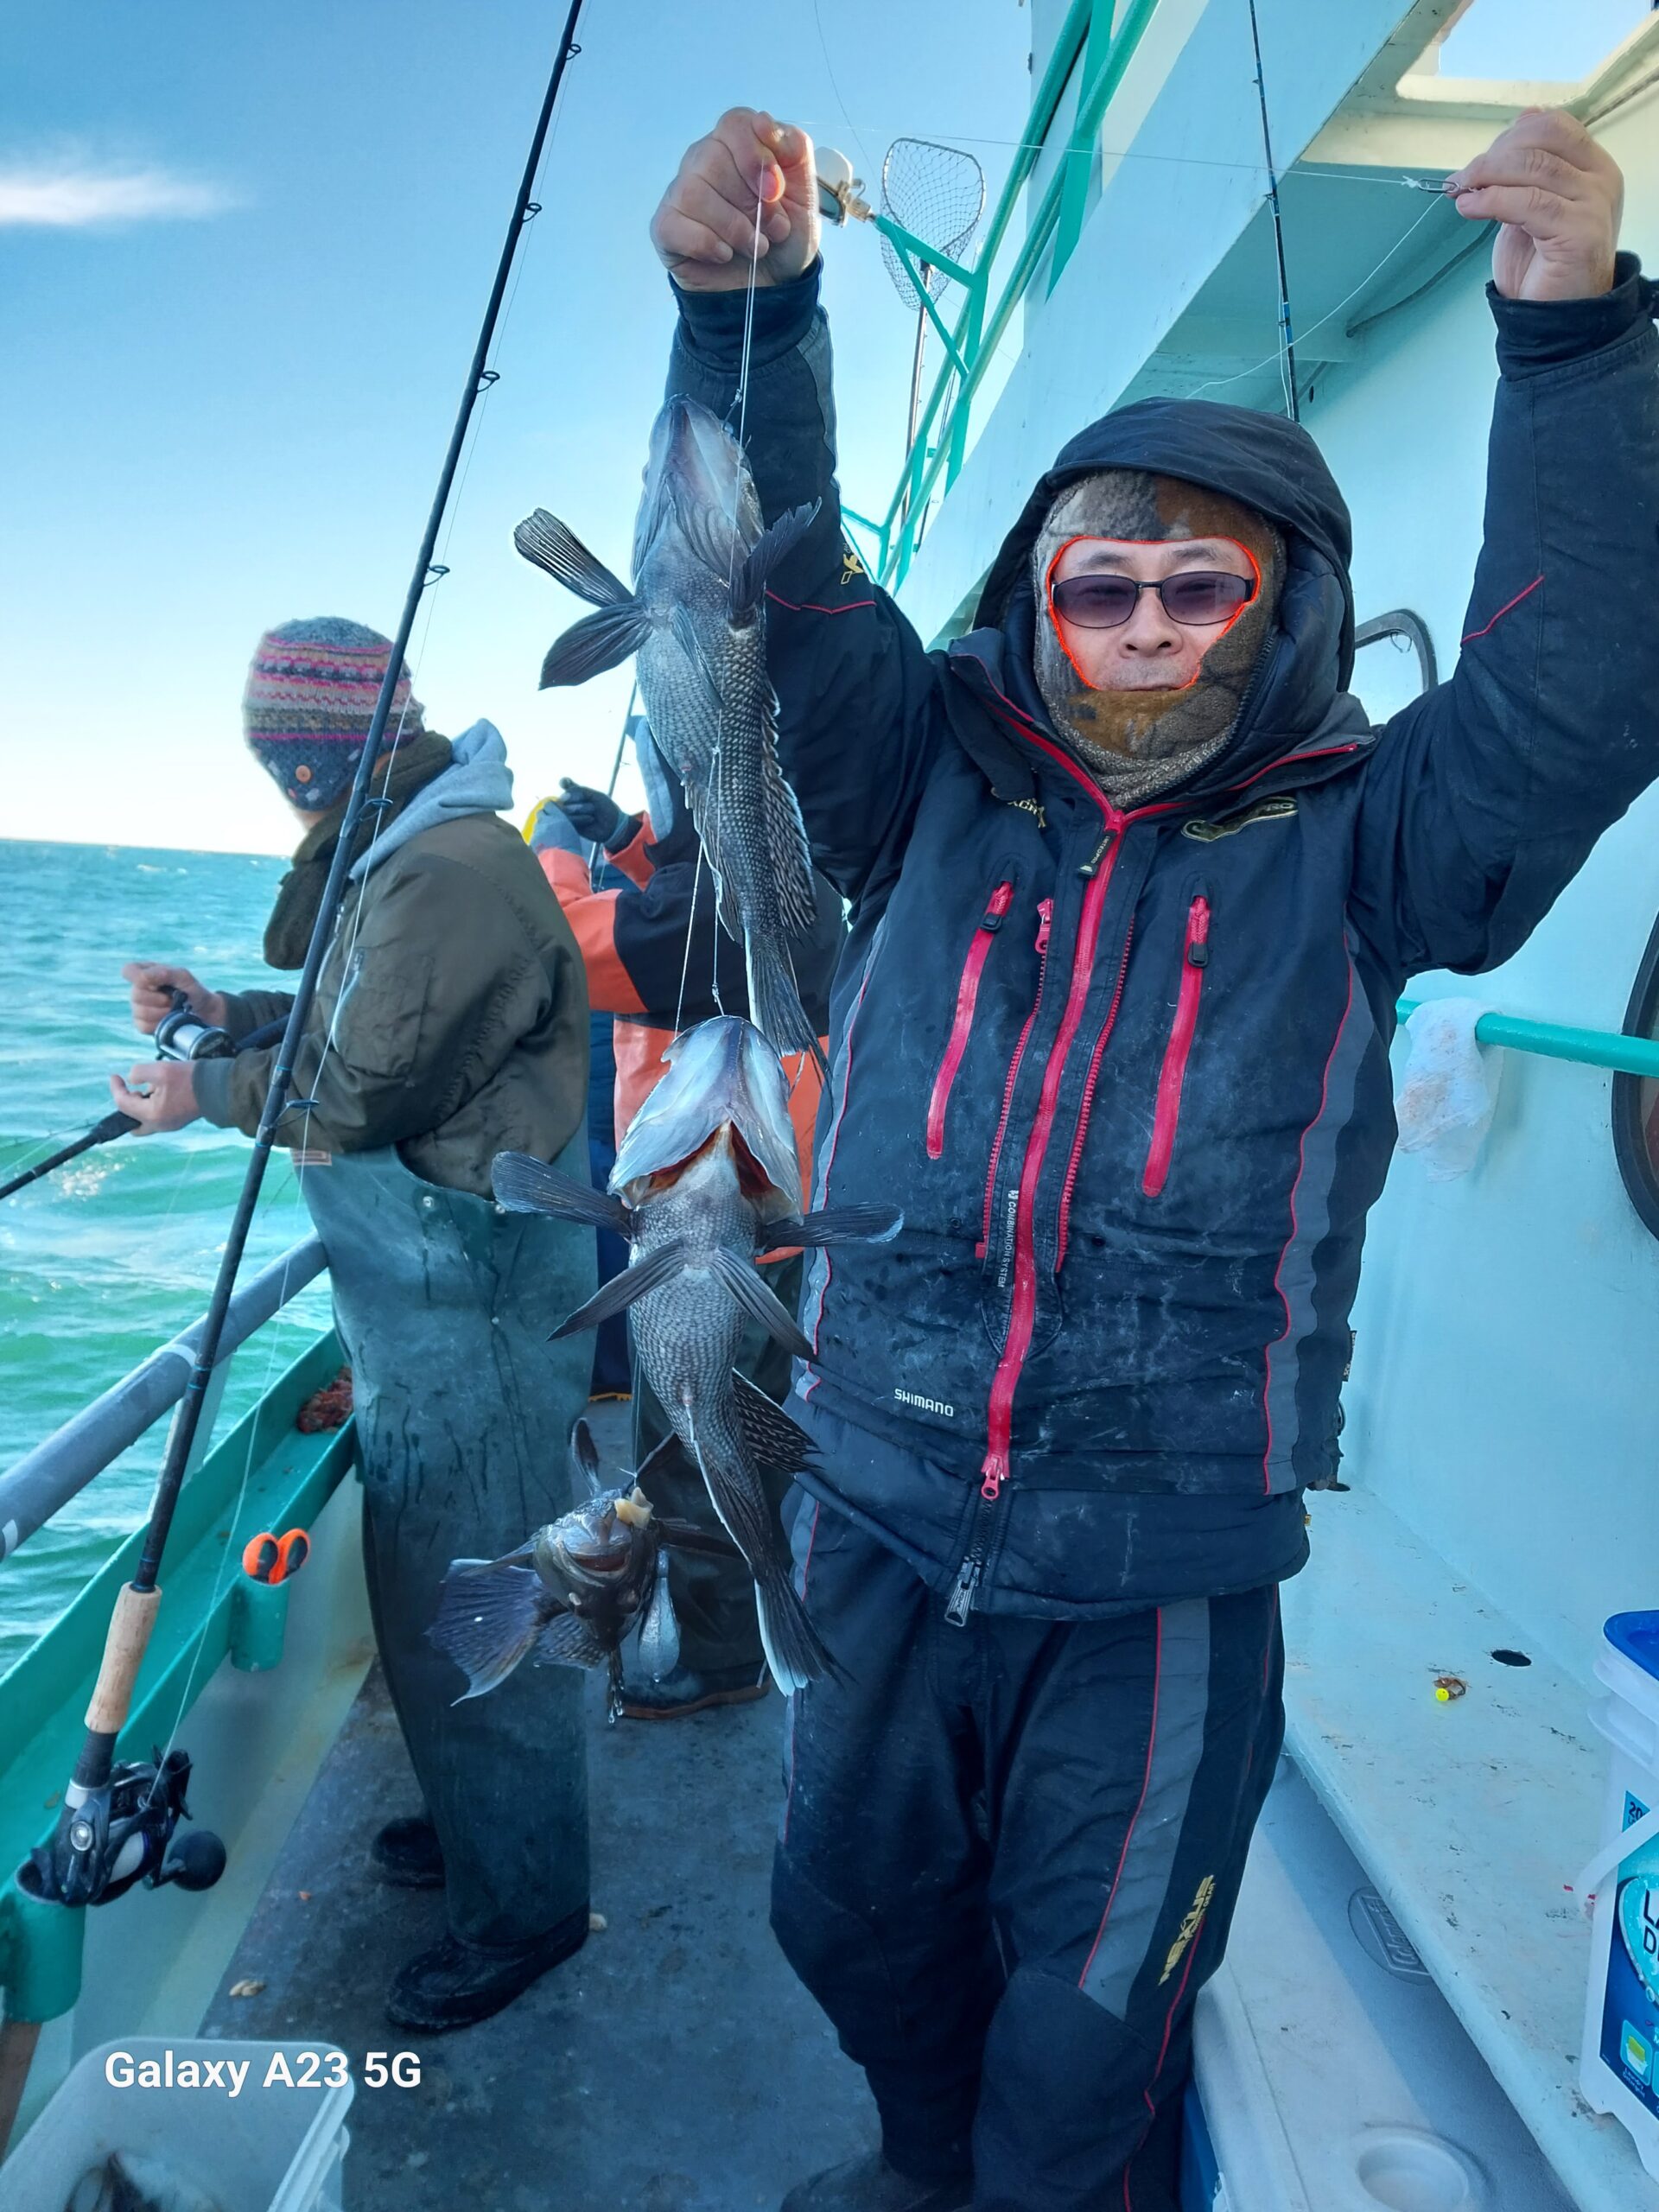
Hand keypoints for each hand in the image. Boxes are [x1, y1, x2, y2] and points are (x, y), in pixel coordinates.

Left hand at [110, 1061, 199, 1134]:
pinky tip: (162, 1091)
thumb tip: (132, 1080)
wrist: (219, 1087)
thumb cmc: (190, 1078)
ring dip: (141, 1104)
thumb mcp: (160, 1069)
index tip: (115, 1076)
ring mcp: (170, 1125)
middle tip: (133, 1091)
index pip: (122, 1104)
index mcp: (152, 1114)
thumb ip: (139, 1073)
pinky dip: (153, 1106)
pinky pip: (158, 1117)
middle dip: (127, 1106)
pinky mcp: (178, 1121)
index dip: (115, 1088)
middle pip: (132, 1124)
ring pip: (145, 1120)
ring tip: (151, 1086)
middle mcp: (159, 1125)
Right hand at [123, 961, 226, 1035]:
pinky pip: (143, 1026)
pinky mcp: (142, 1024)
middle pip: (136, 995)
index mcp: (146, 973)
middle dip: (159, 999)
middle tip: (173, 999)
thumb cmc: (193, 991)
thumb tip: (145, 976)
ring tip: (174, 1009)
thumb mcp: (184, 977)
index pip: (128, 971)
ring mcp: (138, 1008)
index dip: (139, 978)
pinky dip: (160, 1024)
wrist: (205, 1014)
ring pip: (140, 1012)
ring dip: (162, 1013)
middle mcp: (139, 990)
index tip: (157, 984)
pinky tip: (169, 1020)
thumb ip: (166, 973)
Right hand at [556, 779, 631, 847]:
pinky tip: (590, 820)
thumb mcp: (594, 795)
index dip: (564, 782)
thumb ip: (578, 791)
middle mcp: (571, 802)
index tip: (566, 783)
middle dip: (579, 800)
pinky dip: (579, 818)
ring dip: (581, 810)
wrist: (613, 826)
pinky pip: (568, 819)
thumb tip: (562, 799)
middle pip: (565, 797)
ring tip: (592, 815)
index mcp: (577, 792)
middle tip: (593, 806)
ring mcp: (569, 813)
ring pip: (565, 808)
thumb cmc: (605, 808)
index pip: (565, 783)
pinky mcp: (570, 825)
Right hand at [650, 108, 818, 292]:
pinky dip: (708, 244)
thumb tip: (765, 123)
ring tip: (756, 247)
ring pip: (694, 191)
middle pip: (713, 156)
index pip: (735, 123)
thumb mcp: (806, 192)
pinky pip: (677, 224)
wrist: (773, 289)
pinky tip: (725, 255)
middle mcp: (703, 161)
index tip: (775, 190)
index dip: (756, 155)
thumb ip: (795, 149)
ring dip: (734, 227)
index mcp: (736, 145)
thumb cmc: (785, 237)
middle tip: (773, 228)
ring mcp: (680, 193)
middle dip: (751, 201)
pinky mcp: (666, 227)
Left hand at [1447, 108, 1620, 302]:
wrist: (1555, 318)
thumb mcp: (1531, 208)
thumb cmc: (1542, 266)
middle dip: (1494, 155)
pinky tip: (1469, 208)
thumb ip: (1528, 171)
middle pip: (1542, 140)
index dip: (1511, 135)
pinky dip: (1491, 200)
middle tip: (1463, 179)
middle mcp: (1600, 179)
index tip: (1479, 161)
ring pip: (1533, 167)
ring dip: (1487, 176)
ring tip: (1460, 193)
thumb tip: (1520, 120)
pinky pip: (1528, 202)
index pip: (1555, 126)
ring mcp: (1593, 203)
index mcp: (1592, 167)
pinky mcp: (1578, 231)